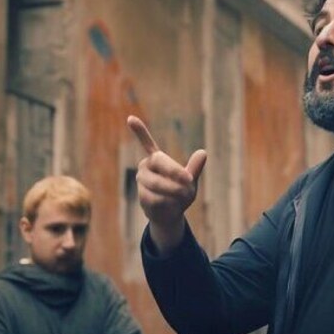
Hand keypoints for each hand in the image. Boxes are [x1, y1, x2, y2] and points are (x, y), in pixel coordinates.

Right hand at [127, 115, 206, 253]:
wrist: (169, 215)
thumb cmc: (180, 194)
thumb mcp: (191, 181)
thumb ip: (194, 168)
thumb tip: (203, 153)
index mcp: (157, 158)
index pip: (147, 143)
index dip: (139, 131)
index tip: (130, 118)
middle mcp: (145, 166)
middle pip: (160, 161)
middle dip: (176, 172)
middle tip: (189, 181)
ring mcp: (141, 180)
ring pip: (159, 183)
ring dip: (175, 192)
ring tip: (181, 197)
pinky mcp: (141, 195)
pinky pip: (158, 198)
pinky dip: (169, 203)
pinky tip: (169, 205)